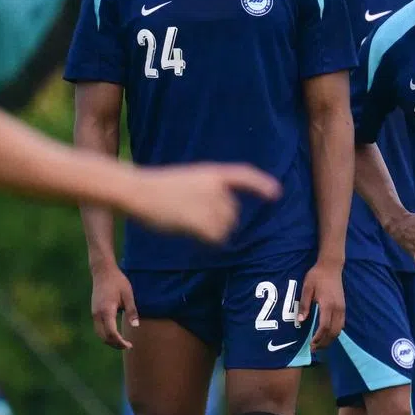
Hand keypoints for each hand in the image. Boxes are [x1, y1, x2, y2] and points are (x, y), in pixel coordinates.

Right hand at [90, 264, 138, 349]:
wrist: (103, 271)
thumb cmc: (118, 281)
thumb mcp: (128, 295)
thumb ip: (132, 311)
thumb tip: (135, 326)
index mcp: (106, 310)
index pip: (111, 333)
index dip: (120, 342)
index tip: (129, 345)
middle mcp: (97, 314)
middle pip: (104, 337)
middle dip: (115, 344)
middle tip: (128, 346)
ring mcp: (94, 313)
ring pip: (99, 334)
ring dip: (110, 340)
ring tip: (122, 342)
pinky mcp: (94, 312)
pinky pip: (98, 328)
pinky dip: (106, 334)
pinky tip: (115, 334)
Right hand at [127, 164, 280, 244]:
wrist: (138, 190)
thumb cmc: (156, 188)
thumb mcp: (186, 181)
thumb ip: (206, 193)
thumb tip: (222, 219)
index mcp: (211, 173)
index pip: (244, 176)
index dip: (261, 185)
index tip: (276, 194)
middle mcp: (216, 187)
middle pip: (233, 213)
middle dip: (219, 221)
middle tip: (191, 217)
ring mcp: (210, 203)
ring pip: (225, 228)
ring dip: (212, 232)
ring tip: (186, 222)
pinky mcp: (203, 220)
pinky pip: (217, 239)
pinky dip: (208, 241)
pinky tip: (191, 234)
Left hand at [297, 258, 344, 349]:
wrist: (331, 267)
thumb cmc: (317, 276)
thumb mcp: (307, 288)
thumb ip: (304, 304)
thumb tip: (300, 321)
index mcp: (328, 305)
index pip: (324, 326)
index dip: (318, 338)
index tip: (311, 345)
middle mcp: (337, 309)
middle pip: (333, 332)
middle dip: (324, 342)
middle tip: (314, 349)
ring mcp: (342, 308)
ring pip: (339, 329)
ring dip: (330, 339)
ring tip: (320, 345)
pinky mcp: (343, 307)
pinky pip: (341, 324)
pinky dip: (335, 332)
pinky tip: (327, 335)